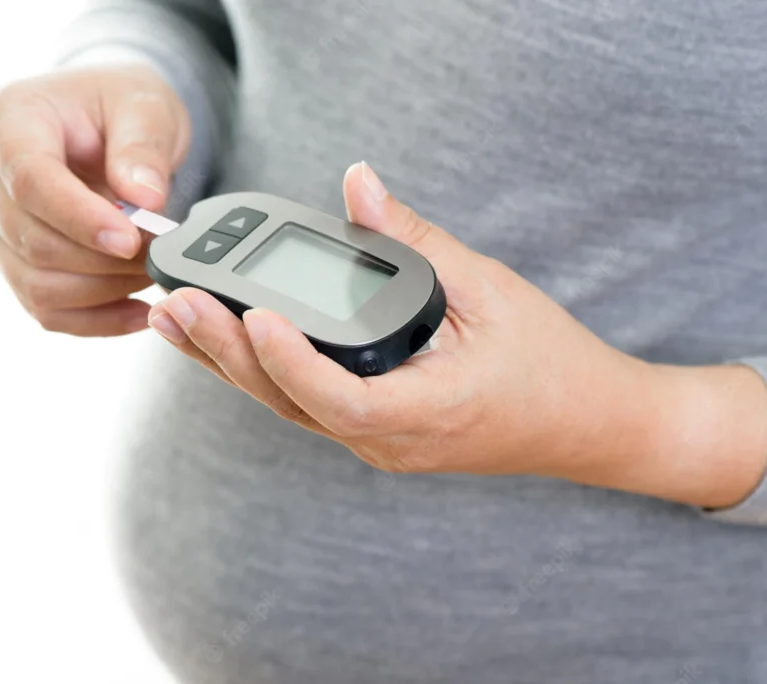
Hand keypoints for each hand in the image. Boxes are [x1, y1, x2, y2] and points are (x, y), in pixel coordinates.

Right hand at [0, 63, 189, 335]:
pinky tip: (139, 311)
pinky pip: (45, 309)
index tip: (131, 240)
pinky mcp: (9, 259)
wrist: (107, 121)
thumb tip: (144, 201)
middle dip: (105, 259)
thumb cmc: (122, 104)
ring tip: (155, 274)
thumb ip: (143, 148)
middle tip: (161, 256)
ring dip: (104, 291)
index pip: (31, 181)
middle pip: (34, 240)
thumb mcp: (145, 106)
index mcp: (6, 118)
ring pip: (37, 283)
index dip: (81, 218)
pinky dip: (96, 319)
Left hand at [149, 162, 766, 508]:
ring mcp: (379, 444)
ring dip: (233, 364)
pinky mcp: (376, 432)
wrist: (586, 424)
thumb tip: (359, 185)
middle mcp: (391, 442)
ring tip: (180, 317)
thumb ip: (417, 241)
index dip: (289, 361)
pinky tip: (231, 338)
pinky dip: (265, 371)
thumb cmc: (548, 362)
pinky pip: (307, 406)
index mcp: (426, 414)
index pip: (338, 398)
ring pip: (290, 408)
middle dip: (229, 354)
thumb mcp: (489, 291)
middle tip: (180, 302)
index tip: (254, 314)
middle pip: (292, 404)